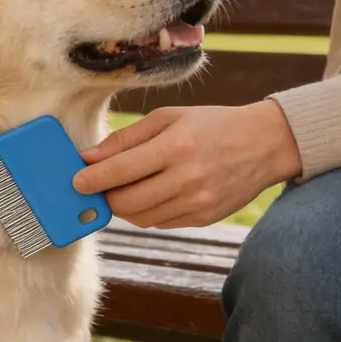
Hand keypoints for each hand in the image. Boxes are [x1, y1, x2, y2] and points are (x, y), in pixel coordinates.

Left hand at [72, 101, 302, 228]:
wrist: (264, 144)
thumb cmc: (210, 124)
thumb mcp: (168, 118)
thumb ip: (127, 138)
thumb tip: (89, 158)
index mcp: (176, 147)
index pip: (121, 171)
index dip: (92, 179)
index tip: (75, 181)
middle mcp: (187, 179)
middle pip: (126, 201)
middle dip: (104, 197)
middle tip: (95, 186)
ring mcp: (198, 203)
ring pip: (140, 217)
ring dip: (123, 206)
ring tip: (120, 189)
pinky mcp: (204, 218)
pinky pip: (160, 223)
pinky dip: (146, 212)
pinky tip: (148, 195)